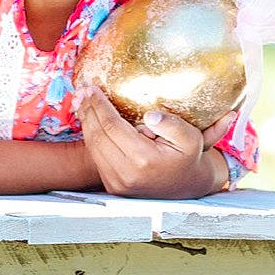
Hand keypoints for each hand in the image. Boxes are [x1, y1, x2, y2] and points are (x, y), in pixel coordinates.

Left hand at [78, 87, 233, 198]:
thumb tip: (149, 115)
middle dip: (88, 110)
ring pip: (93, 147)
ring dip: (86, 122)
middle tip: (83, 90)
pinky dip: (91, 137)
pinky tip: (91, 121)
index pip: (112, 126)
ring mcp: (117, 183)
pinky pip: (96, 157)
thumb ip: (173, 125)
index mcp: (144, 160)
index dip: (100, 105)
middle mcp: (126, 174)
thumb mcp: (192, 138)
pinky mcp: (112, 186)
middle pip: (97, 136)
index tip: (93, 87)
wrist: (186, 186)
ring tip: (83, 102)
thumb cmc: (187, 158)